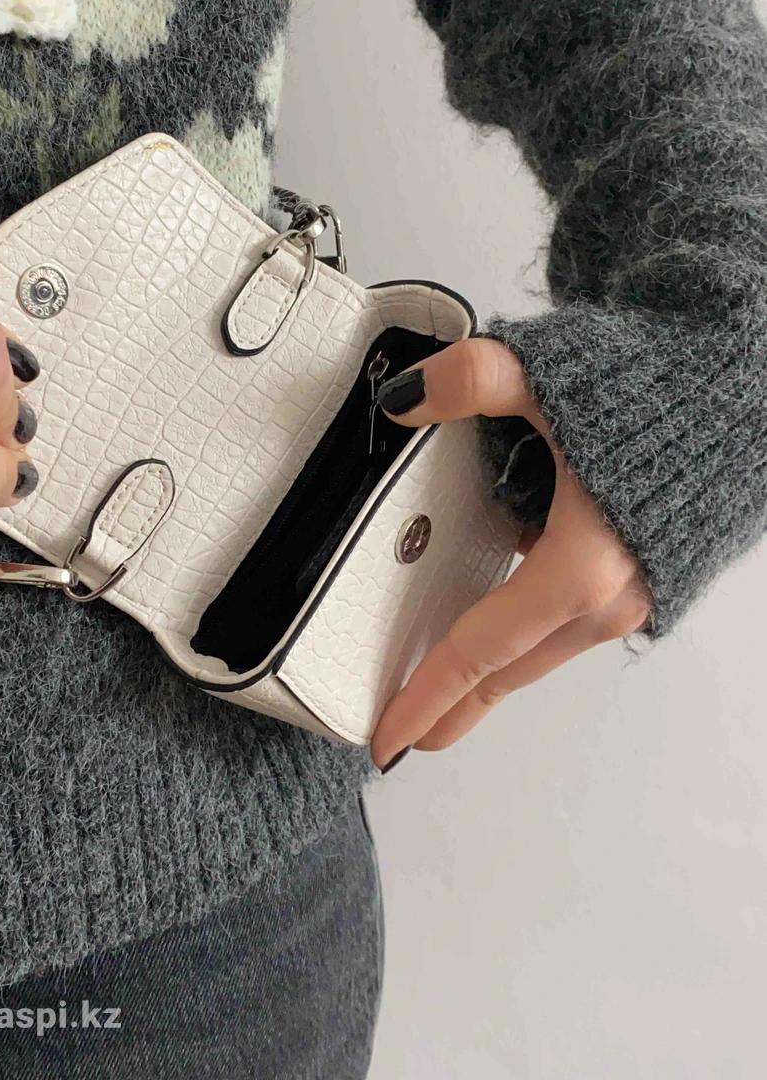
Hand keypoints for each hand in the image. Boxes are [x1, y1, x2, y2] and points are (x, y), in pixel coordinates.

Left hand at [370, 338, 650, 770]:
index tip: (388, 739)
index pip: (477, 652)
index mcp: (579, 570)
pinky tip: (505, 616)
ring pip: (540, 649)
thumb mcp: (551, 379)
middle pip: (508, 669)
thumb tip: (404, 399)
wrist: (746, 393)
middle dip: (455, 707)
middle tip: (410, 734)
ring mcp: (633, 597)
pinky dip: (527, 633)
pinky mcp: (647, 581)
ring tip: (450, 684)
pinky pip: (570, 623)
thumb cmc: (664, 398)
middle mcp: (609, 600)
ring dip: (493, 669)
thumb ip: (470, 382)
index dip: (427, 698)